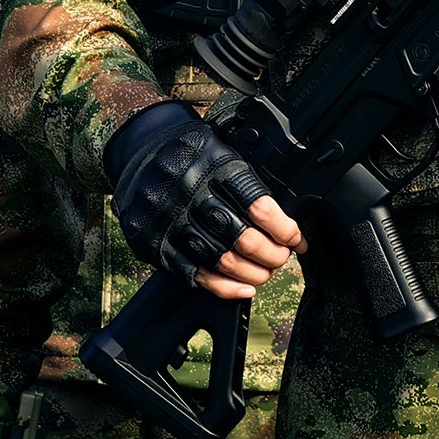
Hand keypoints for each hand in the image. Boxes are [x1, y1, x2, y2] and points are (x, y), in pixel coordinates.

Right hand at [105, 100, 304, 299]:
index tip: (297, 240)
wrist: (140, 149)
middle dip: (272, 255)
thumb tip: (289, 218)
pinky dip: (224, 288)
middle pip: (243, 238)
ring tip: (266, 273)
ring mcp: (170, 220)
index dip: (285, 230)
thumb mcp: (224, 149)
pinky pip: (195, 274)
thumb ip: (251, 180)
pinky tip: (244, 289)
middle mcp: (190, 192)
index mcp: (214, 165)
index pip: (259, 206)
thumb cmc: (192, 152)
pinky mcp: (155, 243)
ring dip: (253, 274)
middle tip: (282, 257)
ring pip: (222, 260)